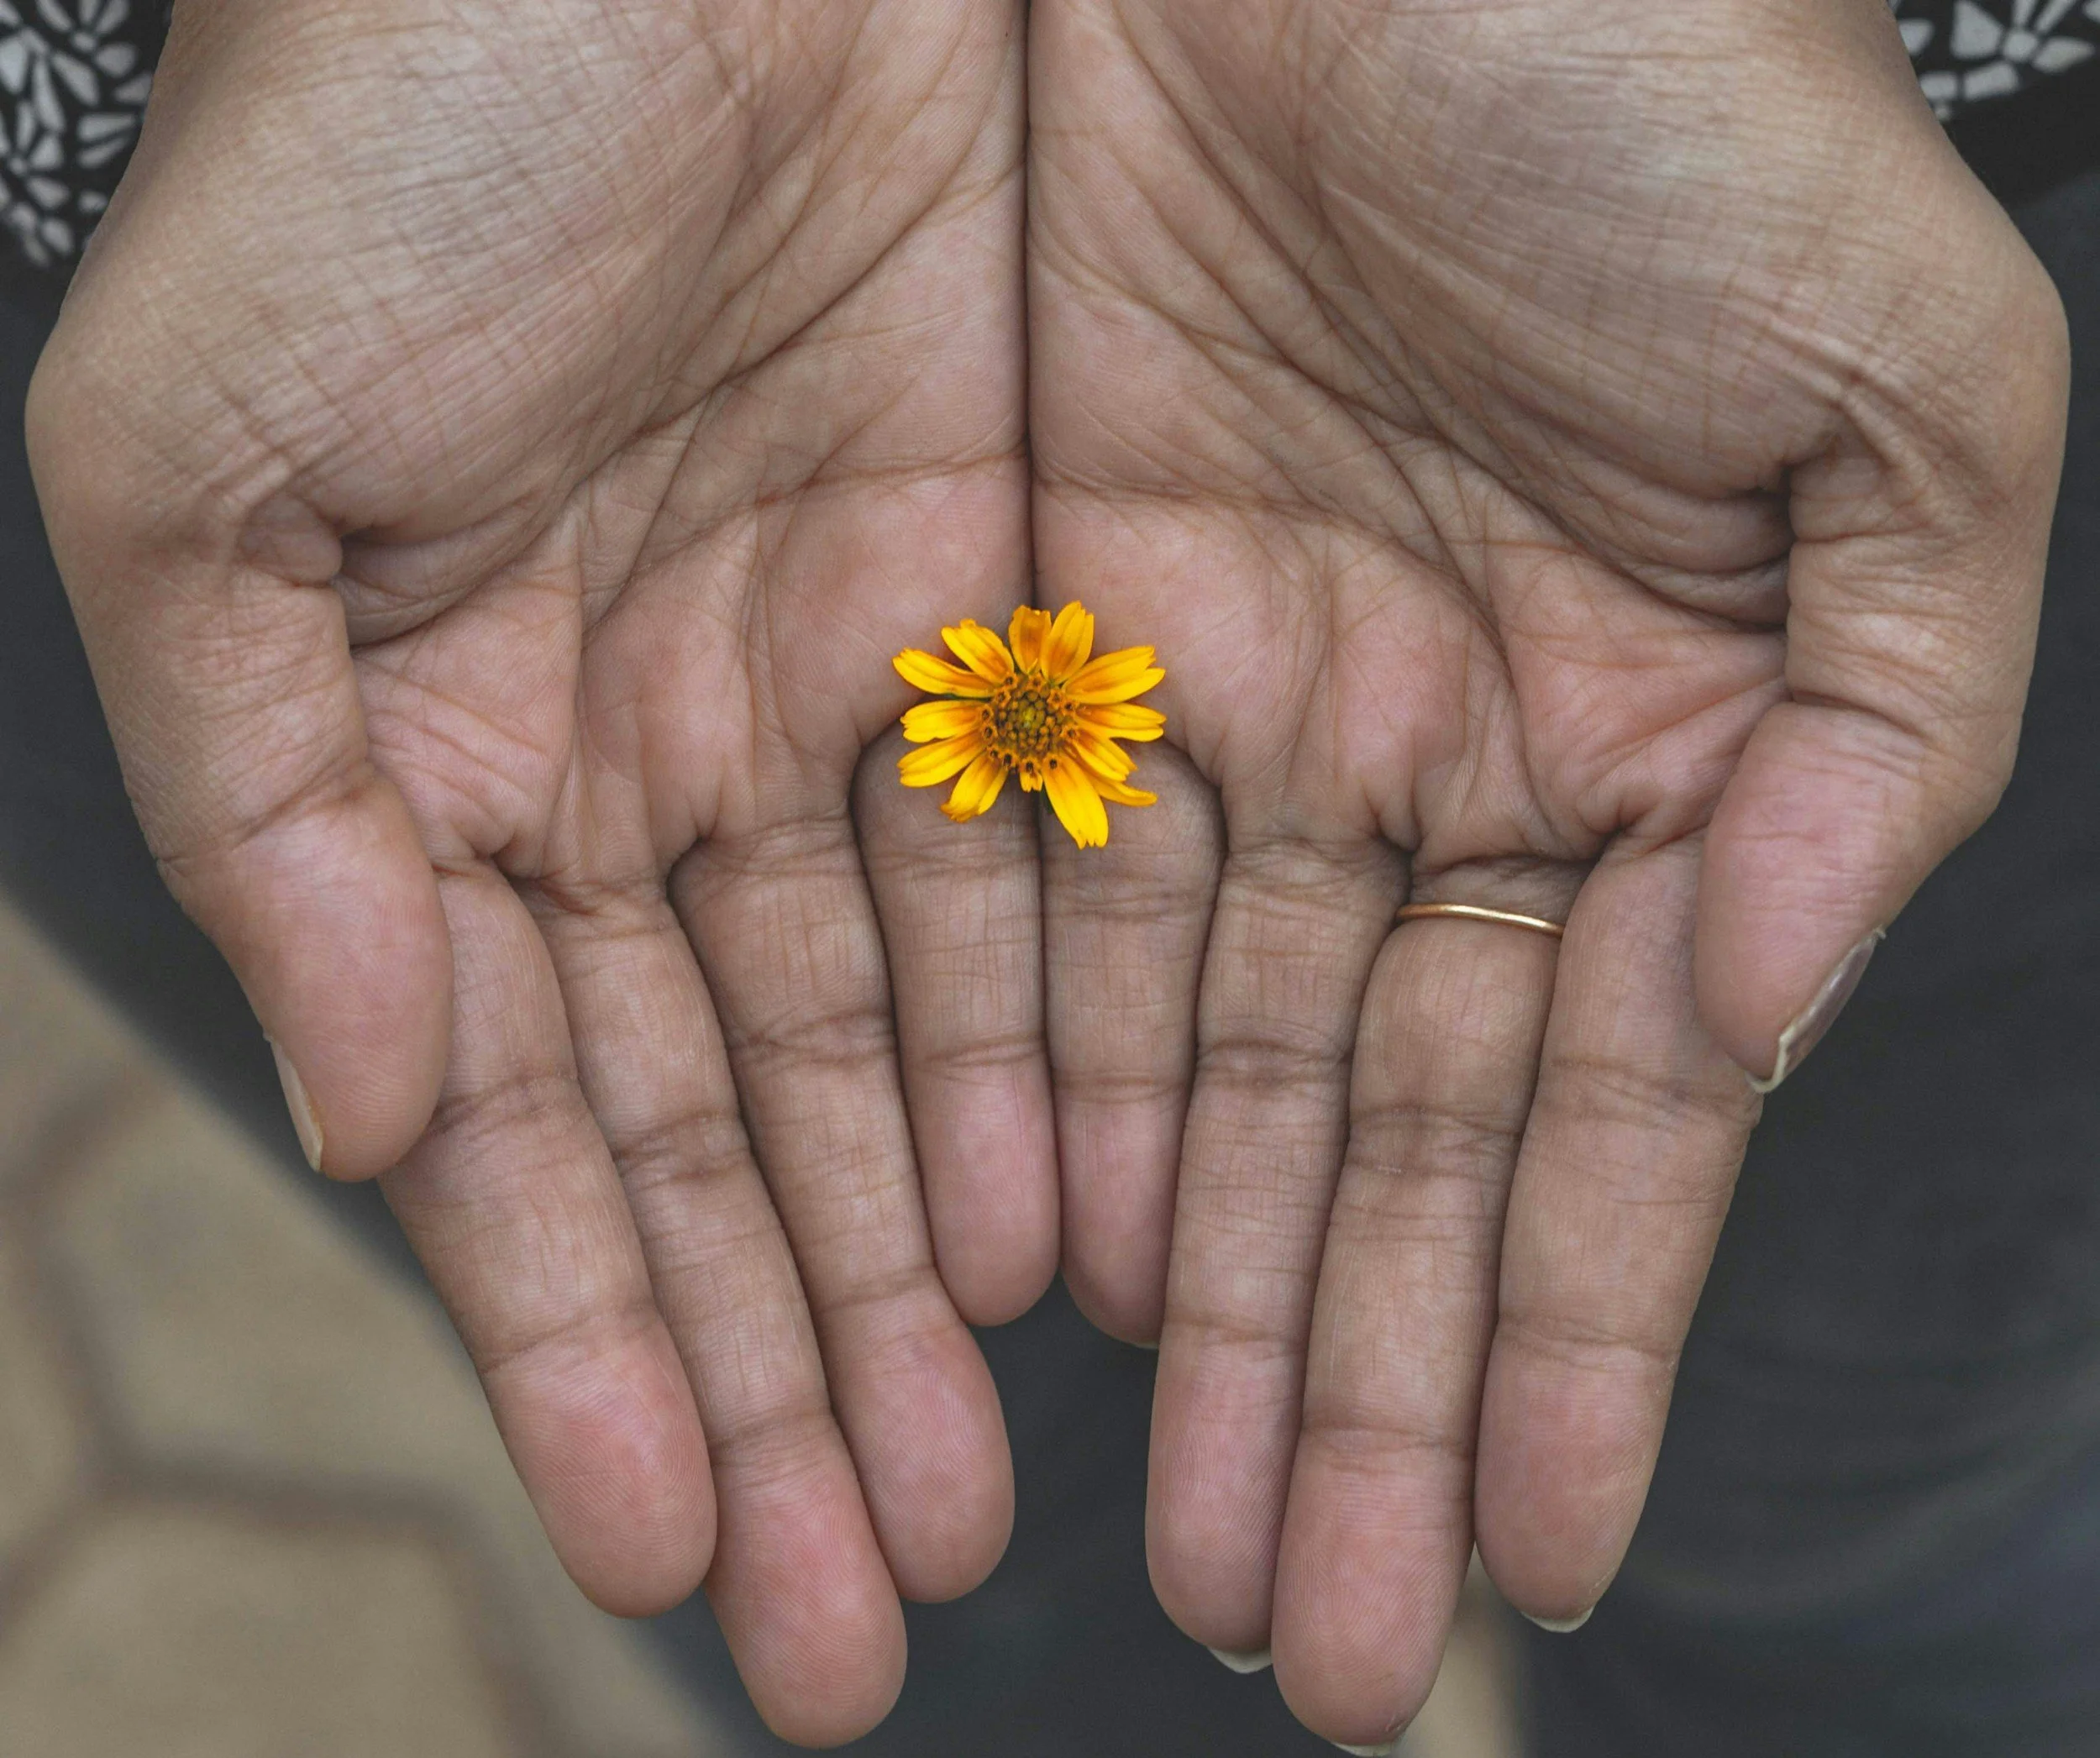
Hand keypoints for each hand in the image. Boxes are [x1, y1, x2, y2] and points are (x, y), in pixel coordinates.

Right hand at [30, 1, 1048, 1740]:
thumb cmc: (385, 126)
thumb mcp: (205, 465)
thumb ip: (267, 807)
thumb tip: (370, 1114)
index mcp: (455, 770)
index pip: (537, 1138)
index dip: (595, 1355)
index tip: (670, 1565)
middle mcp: (660, 778)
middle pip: (741, 1152)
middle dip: (788, 1388)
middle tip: (860, 1626)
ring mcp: (846, 712)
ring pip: (905, 1072)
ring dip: (928, 1294)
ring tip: (979, 1512)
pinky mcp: (1014, 621)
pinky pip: (1049, 901)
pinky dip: (1059, 1080)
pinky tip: (1087, 1263)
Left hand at [1028, 0, 2065, 1742]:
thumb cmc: (1664, 72)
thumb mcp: (1901, 385)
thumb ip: (1885, 719)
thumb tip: (1789, 983)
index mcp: (1643, 740)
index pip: (1590, 1113)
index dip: (1561, 1338)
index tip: (1524, 1552)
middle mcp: (1429, 769)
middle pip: (1374, 1148)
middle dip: (1351, 1397)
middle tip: (1312, 1640)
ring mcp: (1236, 720)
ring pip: (1194, 1084)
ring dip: (1194, 1320)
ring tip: (1172, 1546)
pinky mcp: (1054, 640)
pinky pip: (1032, 921)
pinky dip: (1036, 1102)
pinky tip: (1040, 1289)